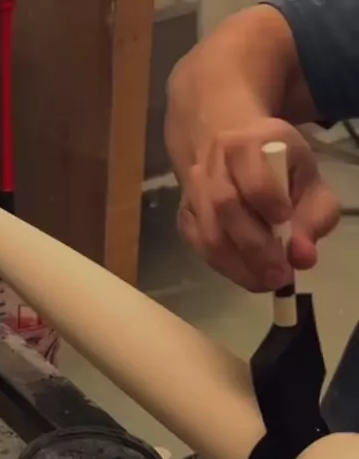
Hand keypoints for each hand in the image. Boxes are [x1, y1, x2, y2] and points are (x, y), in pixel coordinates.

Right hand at [166, 114, 339, 291]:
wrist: (221, 137)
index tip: (285, 220)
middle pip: (226, 208)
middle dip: (255, 248)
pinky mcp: (184, 214)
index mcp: (247, 145)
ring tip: (265, 281)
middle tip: (280, 275)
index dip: (269, 203)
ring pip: (208, 235)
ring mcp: (193, 191)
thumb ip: (314, 214)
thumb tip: (303, 258)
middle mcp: (213, 165)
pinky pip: (199, 246)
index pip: (254, 178)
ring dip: (238, 265)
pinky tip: (245, 272)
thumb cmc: (274, 160)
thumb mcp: (306, 174)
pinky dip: (222, 265)